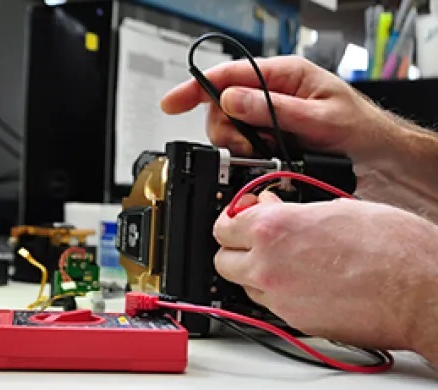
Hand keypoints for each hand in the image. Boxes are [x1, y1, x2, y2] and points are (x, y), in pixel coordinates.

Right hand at [160, 56, 393, 160]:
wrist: (376, 153)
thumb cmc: (357, 128)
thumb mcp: (318, 119)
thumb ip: (273, 110)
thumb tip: (231, 100)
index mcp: (284, 74)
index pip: (229, 74)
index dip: (195, 88)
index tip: (172, 103)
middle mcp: (271, 91)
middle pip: (222, 104)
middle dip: (226, 129)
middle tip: (248, 146)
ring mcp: (268, 113)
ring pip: (229, 126)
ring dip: (238, 144)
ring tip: (263, 152)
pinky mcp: (269, 132)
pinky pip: (243, 141)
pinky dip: (246, 153)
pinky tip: (264, 156)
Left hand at [212, 192, 437, 360]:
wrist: (422, 291)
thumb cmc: (393, 247)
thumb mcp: (336, 207)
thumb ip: (291, 212)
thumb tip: (271, 209)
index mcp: (274, 229)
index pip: (222, 226)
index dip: (232, 219)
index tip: (240, 216)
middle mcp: (268, 266)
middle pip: (222, 260)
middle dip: (236, 248)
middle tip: (256, 239)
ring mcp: (280, 298)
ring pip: (244, 284)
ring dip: (255, 271)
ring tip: (285, 260)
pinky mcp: (297, 322)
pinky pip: (271, 305)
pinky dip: (278, 292)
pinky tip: (304, 280)